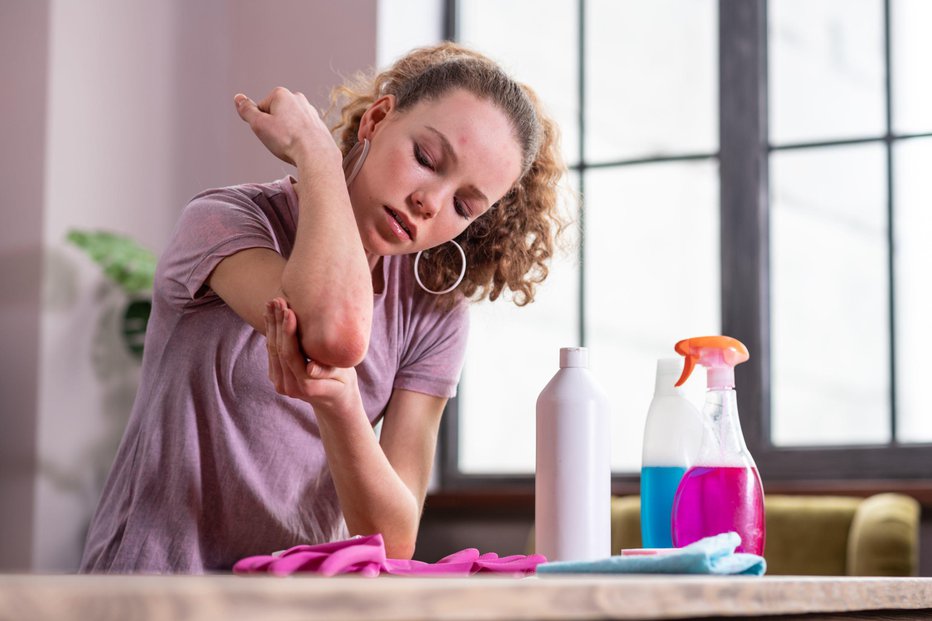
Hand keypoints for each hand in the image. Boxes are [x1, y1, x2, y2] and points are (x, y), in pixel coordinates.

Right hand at [234, 88, 340, 168]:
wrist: (316, 155)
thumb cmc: (288, 140)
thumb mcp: (259, 125)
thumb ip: (246, 111)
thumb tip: (238, 99)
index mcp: (281, 94)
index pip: (260, 109)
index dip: (260, 124)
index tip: (269, 133)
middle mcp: (298, 99)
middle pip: (276, 116)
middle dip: (274, 128)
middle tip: (279, 140)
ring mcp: (310, 112)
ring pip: (290, 125)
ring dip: (287, 135)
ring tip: (291, 145)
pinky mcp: (319, 125)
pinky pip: (302, 133)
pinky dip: (300, 140)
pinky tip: (302, 148)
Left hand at [264, 297, 360, 414]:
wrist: (334, 400)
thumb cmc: (343, 382)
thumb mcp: (343, 377)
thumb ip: (327, 372)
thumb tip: (311, 369)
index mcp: (305, 385)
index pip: (291, 355)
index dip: (288, 332)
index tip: (289, 311)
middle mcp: (288, 386)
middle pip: (278, 350)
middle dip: (277, 323)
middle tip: (277, 300)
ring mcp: (280, 383)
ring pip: (271, 349)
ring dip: (271, 324)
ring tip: (272, 303)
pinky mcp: (277, 376)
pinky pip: (271, 352)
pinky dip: (270, 332)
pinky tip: (271, 315)